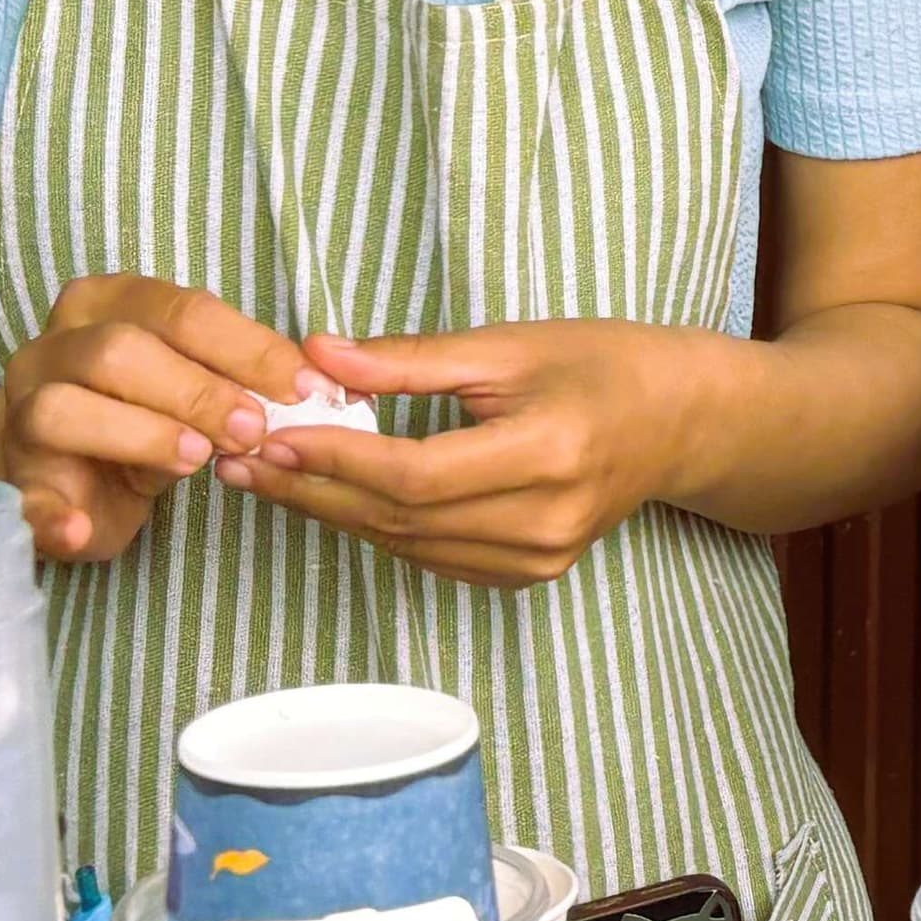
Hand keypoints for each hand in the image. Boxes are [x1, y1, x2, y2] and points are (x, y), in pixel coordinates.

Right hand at [0, 278, 310, 563]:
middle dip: (197, 390)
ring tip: (197, 460)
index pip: (182, 310)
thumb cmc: (146, 414)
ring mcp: (23, 413)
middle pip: (120, 350)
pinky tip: (80, 527)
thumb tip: (336, 386)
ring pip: (65, 408)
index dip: (248, 348)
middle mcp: (55, 346)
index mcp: (106, 303)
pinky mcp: (14, 481)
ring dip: (139, 434)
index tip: (304, 386)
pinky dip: (51, 514)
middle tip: (253, 428)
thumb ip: (248, 379)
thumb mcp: (197, 384)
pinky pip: (23, 495)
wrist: (68, 472)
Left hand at [215, 320, 709, 590]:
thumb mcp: (508, 344)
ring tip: (265, 476)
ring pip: (408, 546)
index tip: (272, 432)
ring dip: (332, 512)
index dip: (338, 458)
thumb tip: (316, 354)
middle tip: (242, 458)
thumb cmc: (600, 363)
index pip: (416, 473)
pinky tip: (330, 497)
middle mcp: (544, 521)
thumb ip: (409, 359)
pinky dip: (377, 528)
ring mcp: (538, 560)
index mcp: (547, 452)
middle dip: (313, 489)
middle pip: (402, 519)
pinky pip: (432, 558)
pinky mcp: (528, 576)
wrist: (678, 421)